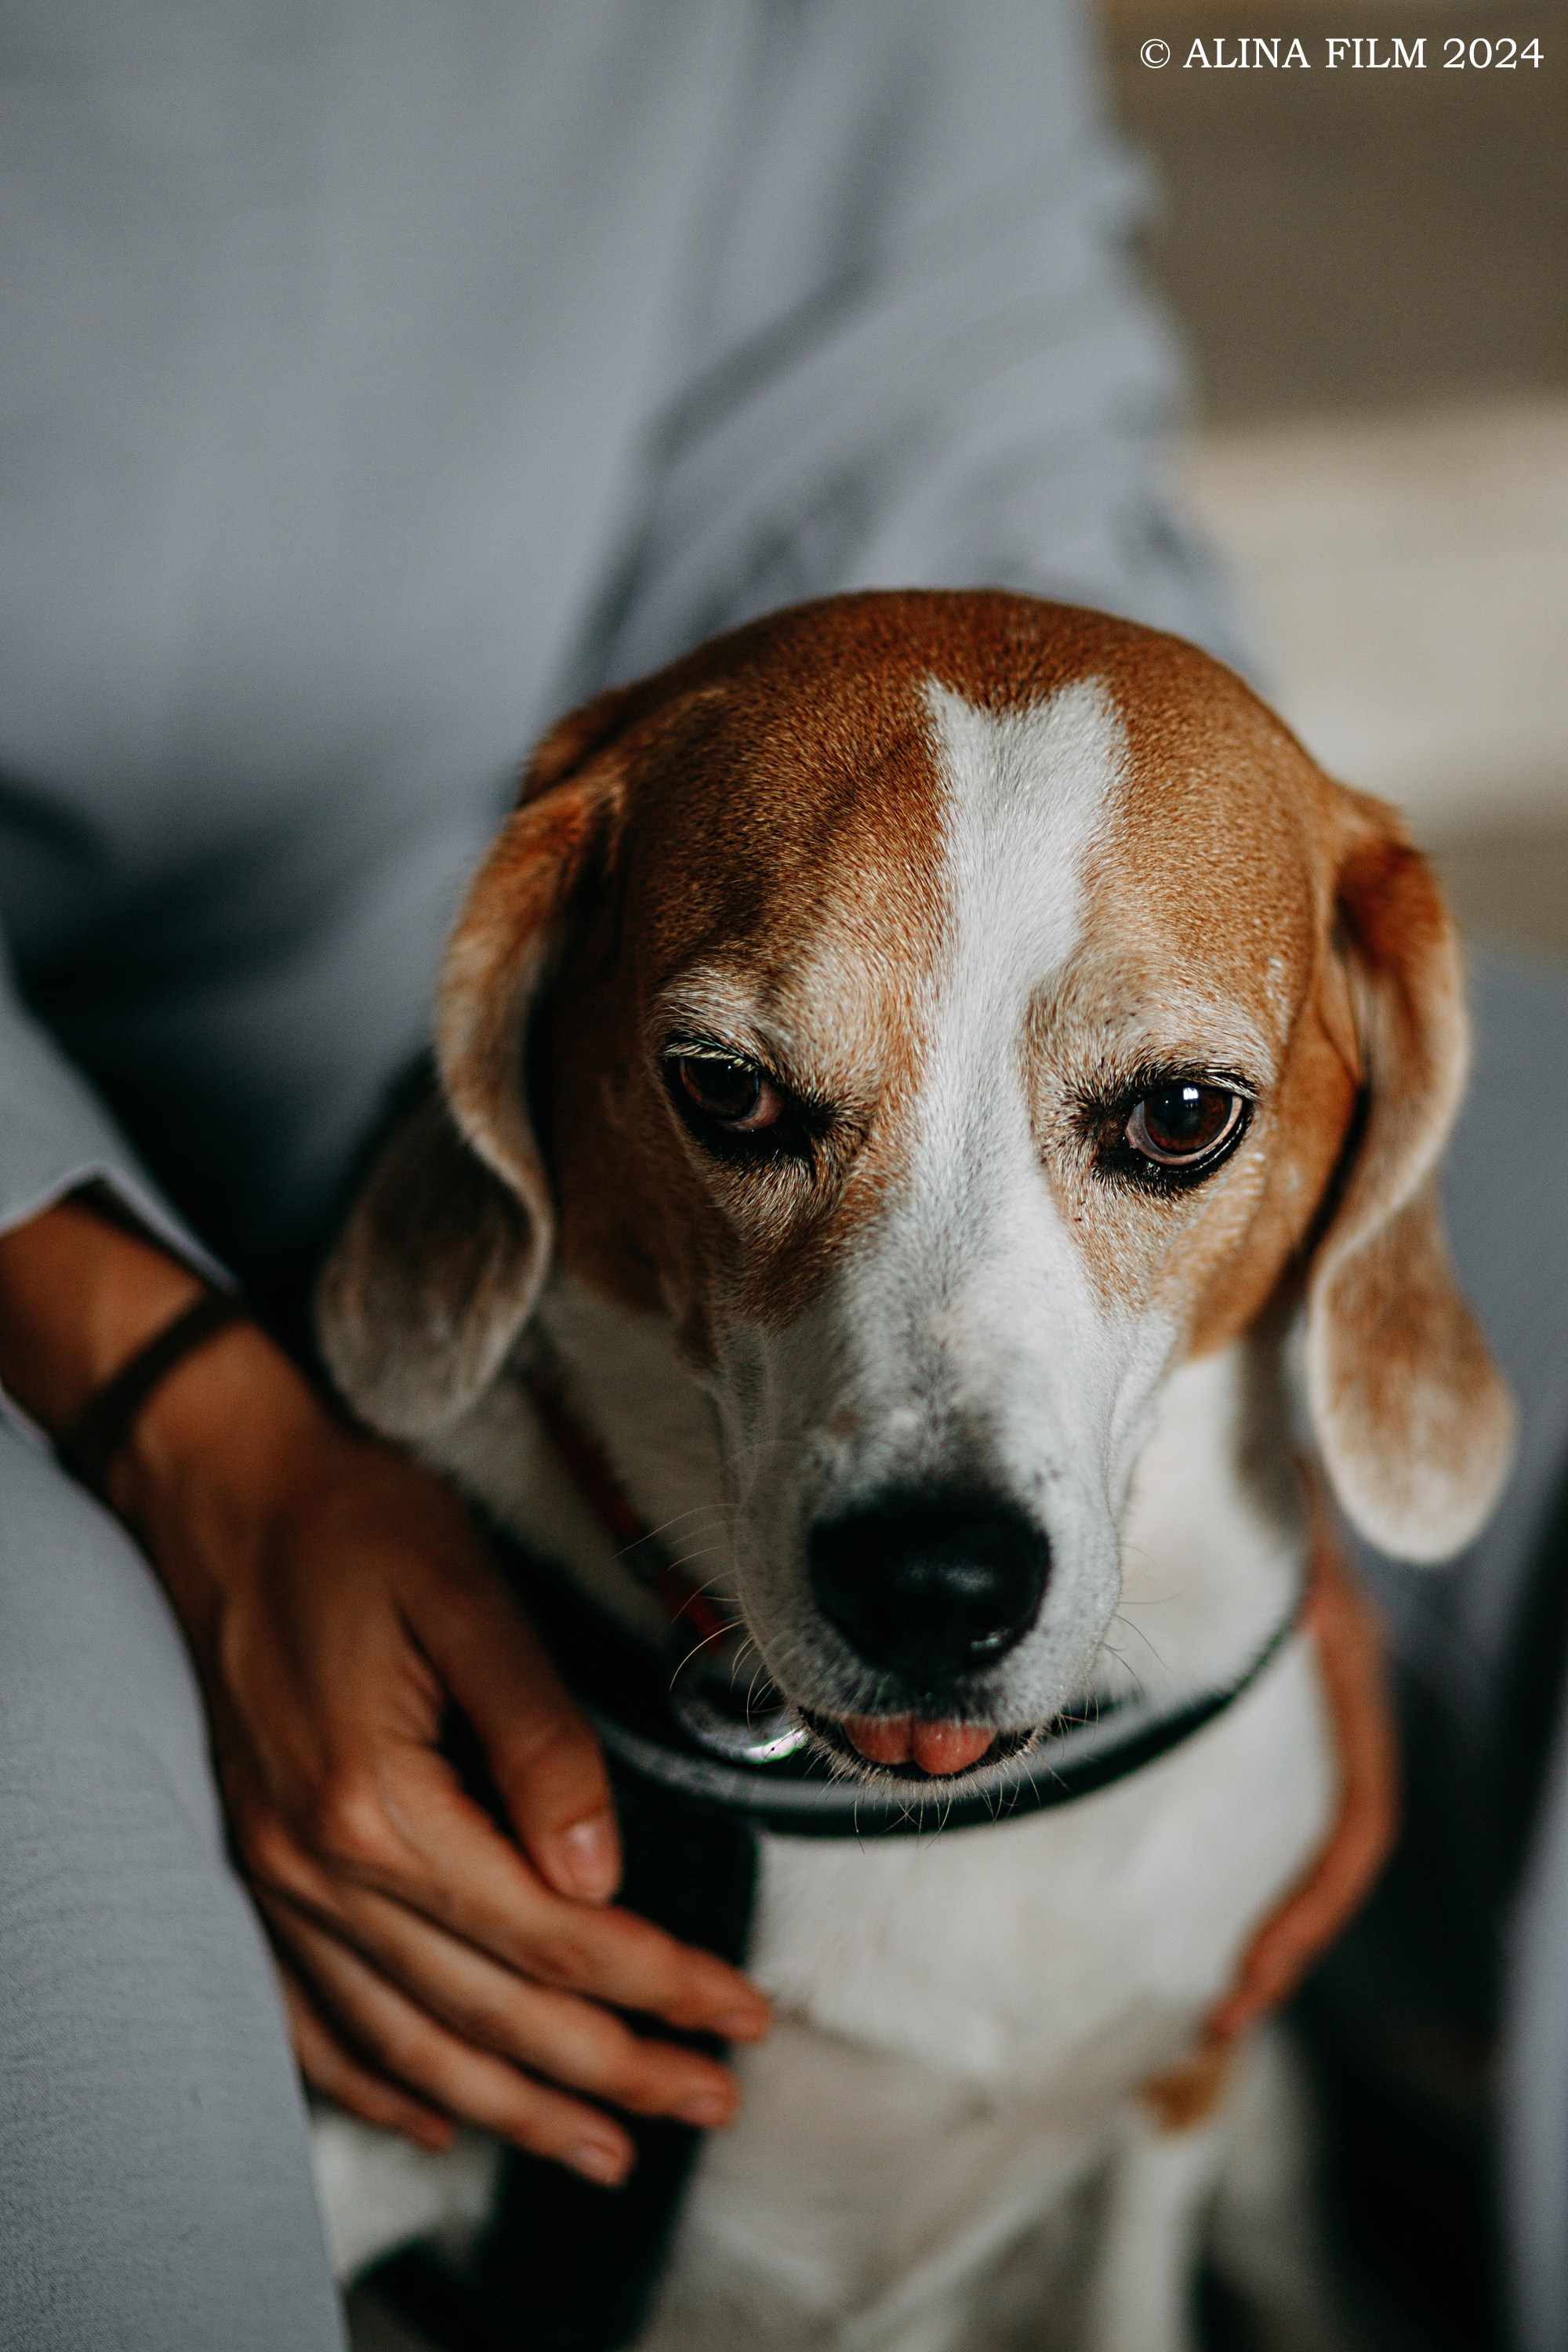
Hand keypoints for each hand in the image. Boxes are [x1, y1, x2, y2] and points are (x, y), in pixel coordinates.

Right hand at [0, 1200, 770, 2185]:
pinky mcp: (260, 1871)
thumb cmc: (360, 1528)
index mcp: (378, 1801)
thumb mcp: (469, 1599)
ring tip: (609, 2147)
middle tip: (713, 2097)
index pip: (549, 1934)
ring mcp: (278, 1882)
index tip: (740, 2013)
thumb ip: (539, 1737)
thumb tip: (600, 1871)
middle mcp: (318, 1867)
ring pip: (409, 2039)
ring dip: (514, 2106)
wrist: (230, 1500)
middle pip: (491, 2009)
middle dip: (614, 2067)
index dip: (657, 1983)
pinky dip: (382, 2082)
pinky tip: (441, 2117)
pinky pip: (316, 2019)